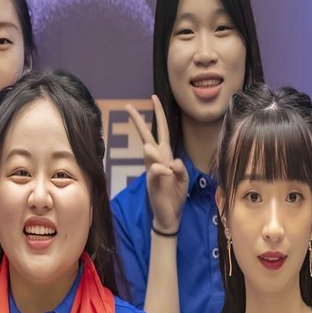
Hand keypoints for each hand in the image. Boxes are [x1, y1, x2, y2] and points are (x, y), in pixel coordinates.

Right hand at [126, 97, 188, 233]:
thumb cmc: (176, 194)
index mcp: (165, 155)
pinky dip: (164, 170)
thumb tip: (169, 161)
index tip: (153, 98)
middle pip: (146, 135)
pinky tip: (169, 176)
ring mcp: (151, 170)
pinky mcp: (151, 181)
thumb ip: (179, 166)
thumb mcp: (183, 177)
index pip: (161, 131)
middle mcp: (156, 160)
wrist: (170, 214)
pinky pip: (155, 169)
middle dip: (138, 120)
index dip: (158, 114)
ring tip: (169, 170)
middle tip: (128, 105)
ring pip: (150, 151)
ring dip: (158, 155)